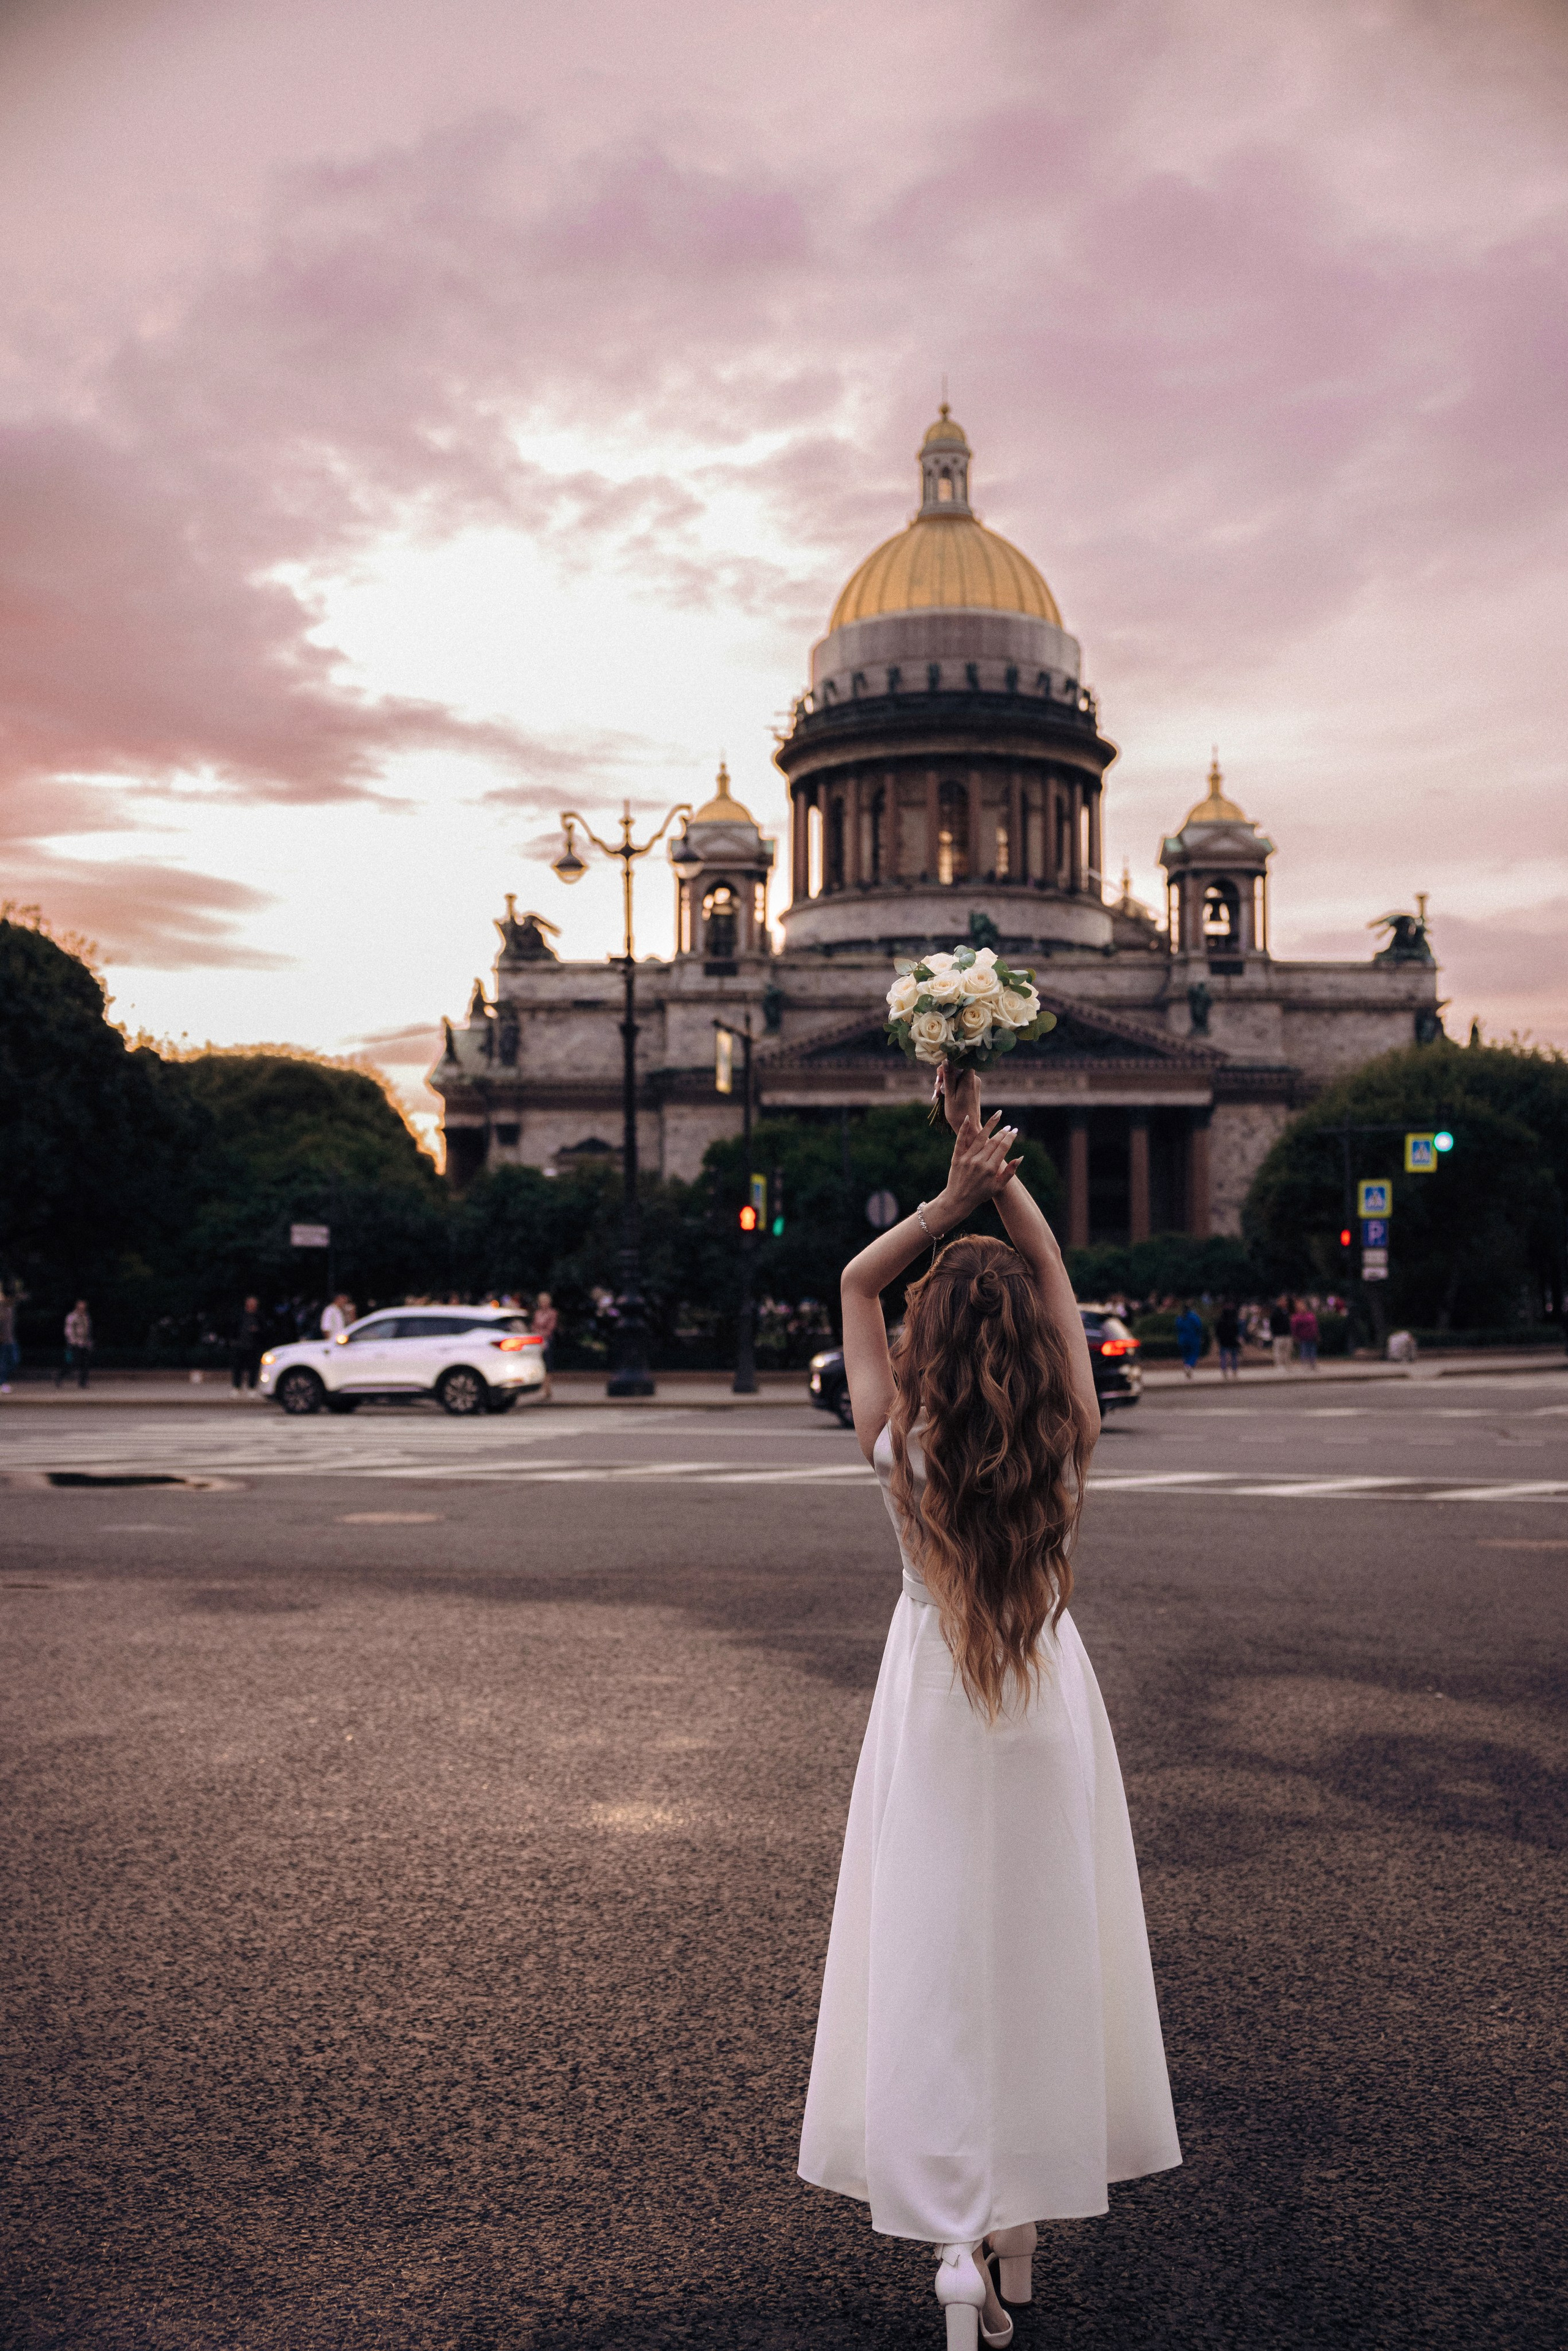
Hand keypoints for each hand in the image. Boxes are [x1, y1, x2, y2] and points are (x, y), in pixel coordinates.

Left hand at [936, 1109, 1021, 1225]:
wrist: (958, 1200)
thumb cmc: (980, 1194)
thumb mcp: (998, 1187)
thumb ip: (1010, 1172)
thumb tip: (1020, 1157)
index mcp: (990, 1169)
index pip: (1003, 1148)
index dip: (1010, 1137)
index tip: (1015, 1131)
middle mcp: (979, 1162)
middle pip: (993, 1142)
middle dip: (1003, 1132)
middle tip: (1008, 1126)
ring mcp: (967, 1159)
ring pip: (980, 1138)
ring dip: (990, 1125)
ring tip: (998, 1116)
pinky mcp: (956, 1157)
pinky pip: (960, 1140)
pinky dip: (964, 1128)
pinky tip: (969, 1117)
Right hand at [937, 1063, 980, 1134]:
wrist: (969, 1127)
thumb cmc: (958, 1114)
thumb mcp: (950, 1095)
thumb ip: (948, 1077)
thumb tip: (946, 1060)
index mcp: (969, 1079)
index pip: (961, 1060)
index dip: (949, 1062)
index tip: (939, 1073)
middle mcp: (974, 1079)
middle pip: (957, 1067)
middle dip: (944, 1075)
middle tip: (936, 1088)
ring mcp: (973, 1083)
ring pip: (957, 1075)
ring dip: (945, 1082)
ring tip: (938, 1095)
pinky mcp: (971, 1088)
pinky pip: (959, 1082)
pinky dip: (951, 1087)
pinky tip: (942, 1096)